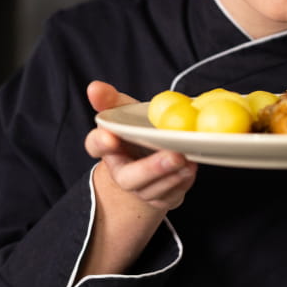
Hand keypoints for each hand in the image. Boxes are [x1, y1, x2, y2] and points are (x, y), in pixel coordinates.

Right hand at [84, 81, 197, 212]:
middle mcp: (121, 172)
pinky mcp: (160, 199)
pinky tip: (192, 167)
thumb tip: (94, 87)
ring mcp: (140, 189)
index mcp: (108, 146)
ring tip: (189, 159)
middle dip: (152, 169)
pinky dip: (183, 182)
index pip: (95, 145)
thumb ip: (110, 99)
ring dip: (173, 176)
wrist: (151, 155)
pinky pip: (171, 195)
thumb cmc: (136, 130)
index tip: (111, 137)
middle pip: (128, 178)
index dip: (101, 143)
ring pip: (153, 190)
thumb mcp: (124, 110)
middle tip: (174, 155)